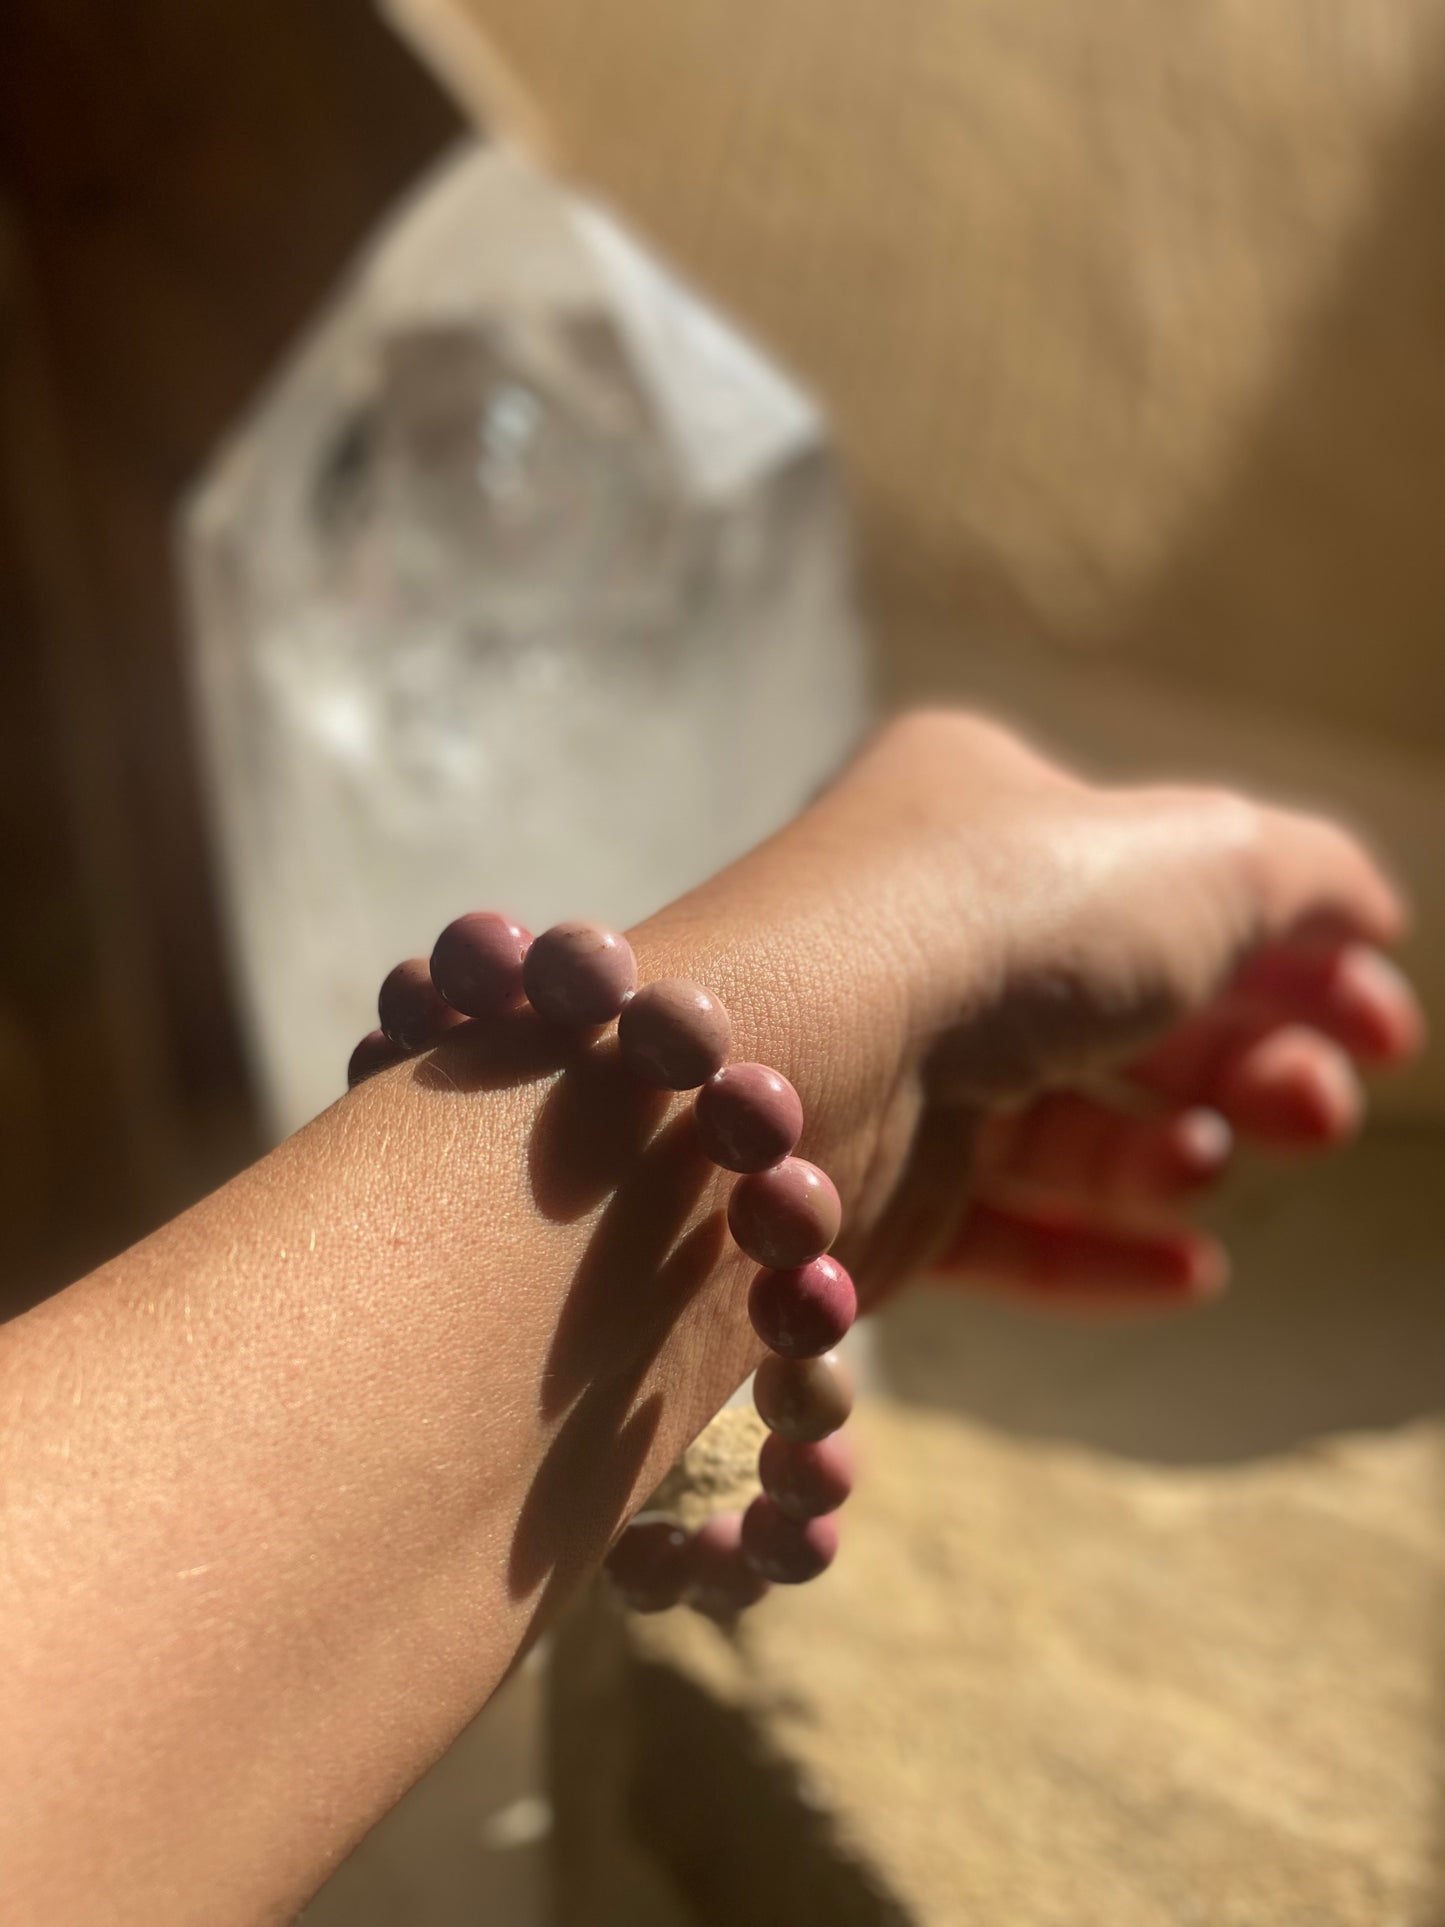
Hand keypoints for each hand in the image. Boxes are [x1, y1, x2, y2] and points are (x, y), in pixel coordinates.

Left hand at [655, 711, 1423, 1315]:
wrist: (792, 1064)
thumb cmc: (997, 924)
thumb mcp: (1198, 858)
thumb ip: (1303, 878)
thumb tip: (1366, 910)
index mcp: (988, 814)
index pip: (1166, 884)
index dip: (1292, 955)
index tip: (1388, 1031)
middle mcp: (932, 933)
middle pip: (1126, 1012)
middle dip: (1243, 1063)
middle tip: (1317, 1113)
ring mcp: (895, 1066)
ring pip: (1067, 1124)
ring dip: (1168, 1152)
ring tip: (1209, 1166)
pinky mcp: (867, 1194)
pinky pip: (1001, 1228)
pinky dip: (1098, 1249)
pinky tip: (1190, 1270)